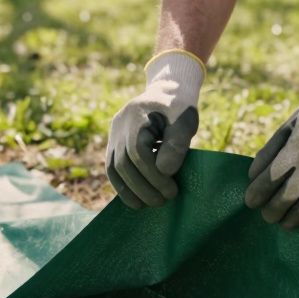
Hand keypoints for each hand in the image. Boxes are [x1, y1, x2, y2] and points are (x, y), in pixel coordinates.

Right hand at [106, 50, 203, 207]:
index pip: (138, 151)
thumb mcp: (186, 120)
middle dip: (143, 187)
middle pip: (123, 163)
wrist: (166, 92)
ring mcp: (113, 134)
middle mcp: (119, 124)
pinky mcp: (113, 143)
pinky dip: (122, 186)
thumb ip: (177, 144)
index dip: (153, 175)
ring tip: (148, 205)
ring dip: (129, 191)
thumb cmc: (179, 107)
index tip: (171, 189)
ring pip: (113, 168)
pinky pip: (112, 168)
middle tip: (163, 201)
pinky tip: (136, 200)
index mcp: (137, 114)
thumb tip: (164, 171)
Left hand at [245, 63, 298, 231]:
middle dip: (273, 210)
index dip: (258, 192)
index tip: (250, 201)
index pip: (273, 175)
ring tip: (283, 221)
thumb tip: (252, 179)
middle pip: (289, 196)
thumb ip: (269, 152)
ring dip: (291, 220)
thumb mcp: (287, 127)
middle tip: (266, 215)